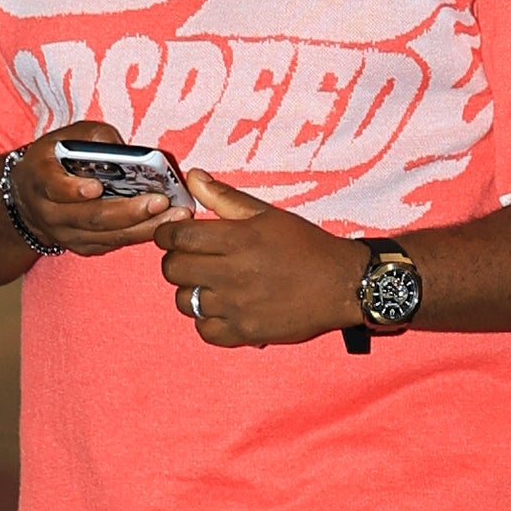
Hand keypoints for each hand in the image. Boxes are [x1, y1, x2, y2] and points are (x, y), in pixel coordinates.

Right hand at [7, 135, 183, 260]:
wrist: (29, 198)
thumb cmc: (55, 160)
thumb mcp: (65, 138)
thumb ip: (92, 136)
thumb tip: (124, 148)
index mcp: (40, 178)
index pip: (54, 187)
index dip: (73, 189)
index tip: (96, 187)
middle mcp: (49, 212)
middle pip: (89, 217)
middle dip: (127, 211)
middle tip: (161, 201)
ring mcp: (65, 234)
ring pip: (105, 235)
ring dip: (143, 227)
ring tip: (176, 214)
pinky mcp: (82, 247)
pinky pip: (112, 244)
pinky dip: (140, 234)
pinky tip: (167, 224)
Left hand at [160, 167, 367, 351]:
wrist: (343, 285)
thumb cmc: (306, 245)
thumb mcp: (267, 214)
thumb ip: (225, 197)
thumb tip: (192, 176)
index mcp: (237, 240)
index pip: (176, 237)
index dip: (168, 234)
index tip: (176, 235)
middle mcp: (232, 274)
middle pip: (174, 270)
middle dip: (177, 261)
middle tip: (194, 258)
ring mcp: (237, 307)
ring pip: (184, 302)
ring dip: (191, 291)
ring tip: (210, 284)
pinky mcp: (246, 333)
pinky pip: (205, 330)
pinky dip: (207, 321)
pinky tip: (221, 309)